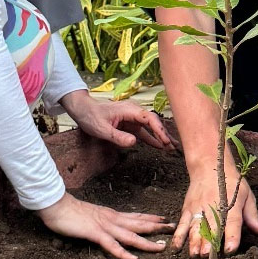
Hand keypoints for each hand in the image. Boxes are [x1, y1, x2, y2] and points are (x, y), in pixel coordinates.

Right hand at [38, 193, 172, 258]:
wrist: (56, 205)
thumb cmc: (71, 211)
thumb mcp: (92, 215)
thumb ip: (102, 220)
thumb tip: (111, 224)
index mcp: (112, 215)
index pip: (136, 216)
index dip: (152, 218)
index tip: (165, 219)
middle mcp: (113, 219)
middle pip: (139, 224)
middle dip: (158, 227)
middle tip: (174, 228)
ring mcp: (105, 226)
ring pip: (131, 236)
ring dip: (147, 242)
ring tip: (162, 247)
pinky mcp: (94, 233)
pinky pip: (111, 245)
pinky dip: (123, 252)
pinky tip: (132, 258)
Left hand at [62, 92, 176, 149]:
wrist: (83, 110)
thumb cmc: (91, 116)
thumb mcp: (101, 129)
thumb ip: (118, 136)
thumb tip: (134, 142)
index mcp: (130, 110)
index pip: (149, 119)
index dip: (159, 130)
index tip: (165, 140)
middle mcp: (134, 113)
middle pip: (154, 122)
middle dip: (165, 134)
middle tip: (174, 147)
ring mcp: (133, 119)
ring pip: (151, 128)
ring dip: (161, 137)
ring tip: (172, 148)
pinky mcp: (130, 125)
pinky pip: (144, 132)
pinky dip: (152, 139)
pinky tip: (160, 146)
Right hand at [174, 162, 257, 255]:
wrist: (209, 166)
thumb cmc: (231, 183)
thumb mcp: (246, 196)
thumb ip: (252, 217)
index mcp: (231, 205)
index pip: (232, 222)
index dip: (232, 236)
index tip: (230, 249)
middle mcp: (213, 207)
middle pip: (211, 227)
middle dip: (209, 242)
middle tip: (208, 256)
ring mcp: (198, 209)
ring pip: (195, 227)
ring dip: (194, 242)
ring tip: (195, 255)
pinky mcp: (187, 209)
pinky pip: (182, 224)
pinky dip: (178, 236)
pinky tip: (176, 248)